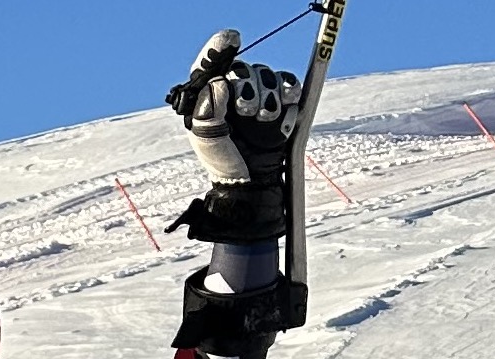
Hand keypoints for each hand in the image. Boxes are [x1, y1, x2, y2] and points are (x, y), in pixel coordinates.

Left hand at [164, 30, 300, 244]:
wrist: (250, 182)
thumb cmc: (222, 161)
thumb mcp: (206, 138)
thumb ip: (207, 110)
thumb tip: (220, 84)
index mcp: (209, 95)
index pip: (211, 64)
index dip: (219, 49)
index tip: (232, 39)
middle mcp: (233, 90)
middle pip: (242, 68)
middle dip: (246, 85)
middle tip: (246, 111)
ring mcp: (259, 94)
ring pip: (266, 74)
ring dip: (267, 93)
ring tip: (263, 119)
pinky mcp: (281, 102)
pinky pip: (288, 84)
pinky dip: (289, 89)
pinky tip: (287, 101)